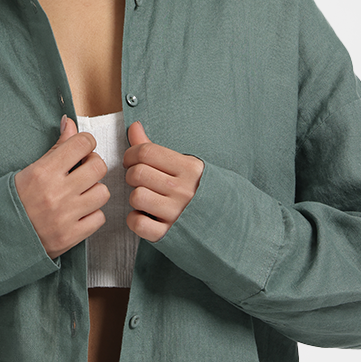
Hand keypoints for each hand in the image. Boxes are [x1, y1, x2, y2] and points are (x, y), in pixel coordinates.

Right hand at [15, 116, 110, 258]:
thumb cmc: (15, 199)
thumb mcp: (31, 169)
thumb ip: (57, 147)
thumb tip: (71, 123)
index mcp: (44, 172)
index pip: (82, 144)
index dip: (86, 143)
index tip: (81, 150)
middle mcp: (57, 193)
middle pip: (98, 166)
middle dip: (93, 165)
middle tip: (83, 171)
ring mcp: (65, 216)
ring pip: (103, 192)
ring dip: (94, 191)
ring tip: (81, 194)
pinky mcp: (71, 236)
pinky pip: (99, 218)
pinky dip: (92, 214)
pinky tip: (79, 213)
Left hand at [123, 121, 203, 242]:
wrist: (230, 225)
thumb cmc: (202, 191)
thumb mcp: (186, 165)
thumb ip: (155, 148)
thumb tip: (134, 126)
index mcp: (190, 168)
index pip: (146, 152)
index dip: (131, 154)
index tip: (132, 161)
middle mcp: (184, 190)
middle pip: (137, 173)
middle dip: (132, 175)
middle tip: (140, 181)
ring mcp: (177, 214)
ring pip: (136, 197)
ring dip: (135, 198)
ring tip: (147, 199)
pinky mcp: (168, 235)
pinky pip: (137, 223)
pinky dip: (135, 220)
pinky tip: (145, 217)